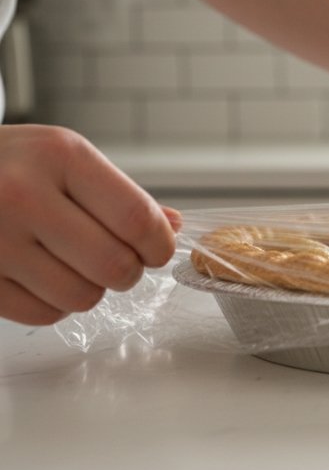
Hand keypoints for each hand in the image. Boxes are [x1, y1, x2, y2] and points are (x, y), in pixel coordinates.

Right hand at [0, 125, 180, 325]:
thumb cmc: (10, 165)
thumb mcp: (65, 157)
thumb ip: (121, 194)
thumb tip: (172, 226)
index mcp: (60, 156)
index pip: (137, 219)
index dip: (158, 245)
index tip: (156, 250)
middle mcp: (23, 194)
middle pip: (114, 265)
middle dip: (128, 271)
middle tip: (117, 260)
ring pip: (81, 297)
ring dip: (90, 288)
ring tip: (72, 263)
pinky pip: (43, 314)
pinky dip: (53, 303)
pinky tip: (40, 275)